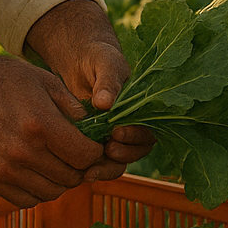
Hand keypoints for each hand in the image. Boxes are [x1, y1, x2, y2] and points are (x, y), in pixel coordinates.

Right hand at [0, 53, 108, 207]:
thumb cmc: (8, 81)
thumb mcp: (47, 81)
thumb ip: (73, 107)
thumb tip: (94, 129)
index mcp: (42, 125)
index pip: (85, 156)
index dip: (96, 152)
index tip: (94, 145)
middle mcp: (24, 152)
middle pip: (72, 177)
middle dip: (82, 166)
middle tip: (77, 154)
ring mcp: (7, 170)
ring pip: (53, 192)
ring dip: (62, 181)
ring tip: (59, 163)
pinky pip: (28, 200)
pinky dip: (39, 191)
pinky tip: (40, 173)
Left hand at [26, 0, 154, 182]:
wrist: (81, 63)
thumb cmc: (100, 58)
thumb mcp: (106, 64)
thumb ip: (108, 82)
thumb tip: (104, 103)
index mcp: (144, 109)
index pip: (148, 131)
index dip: (135, 136)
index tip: (116, 132)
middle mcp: (133, 125)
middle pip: (136, 151)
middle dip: (123, 155)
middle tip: (106, 149)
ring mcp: (115, 136)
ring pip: (119, 161)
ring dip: (108, 167)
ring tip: (91, 167)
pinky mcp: (97, 141)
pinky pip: (100, 161)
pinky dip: (93, 167)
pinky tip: (80, 169)